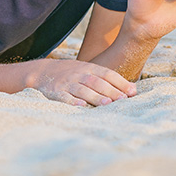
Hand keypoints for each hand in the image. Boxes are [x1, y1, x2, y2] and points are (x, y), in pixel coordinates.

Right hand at [22, 58, 136, 106]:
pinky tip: (81, 106)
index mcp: (89, 68)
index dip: (120, 82)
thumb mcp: (87, 70)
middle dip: (111, 91)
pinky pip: (65, 97)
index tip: (132, 92)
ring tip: (107, 103)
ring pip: (83, 89)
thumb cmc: (72, 73)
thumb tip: (131, 89)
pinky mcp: (56, 92)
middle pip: (97, 82)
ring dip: (96, 96)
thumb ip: (106, 79)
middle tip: (123, 99)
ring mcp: (68, 83)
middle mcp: (79, 75)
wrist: (42, 71)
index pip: (108, 74)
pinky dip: (73, 101)